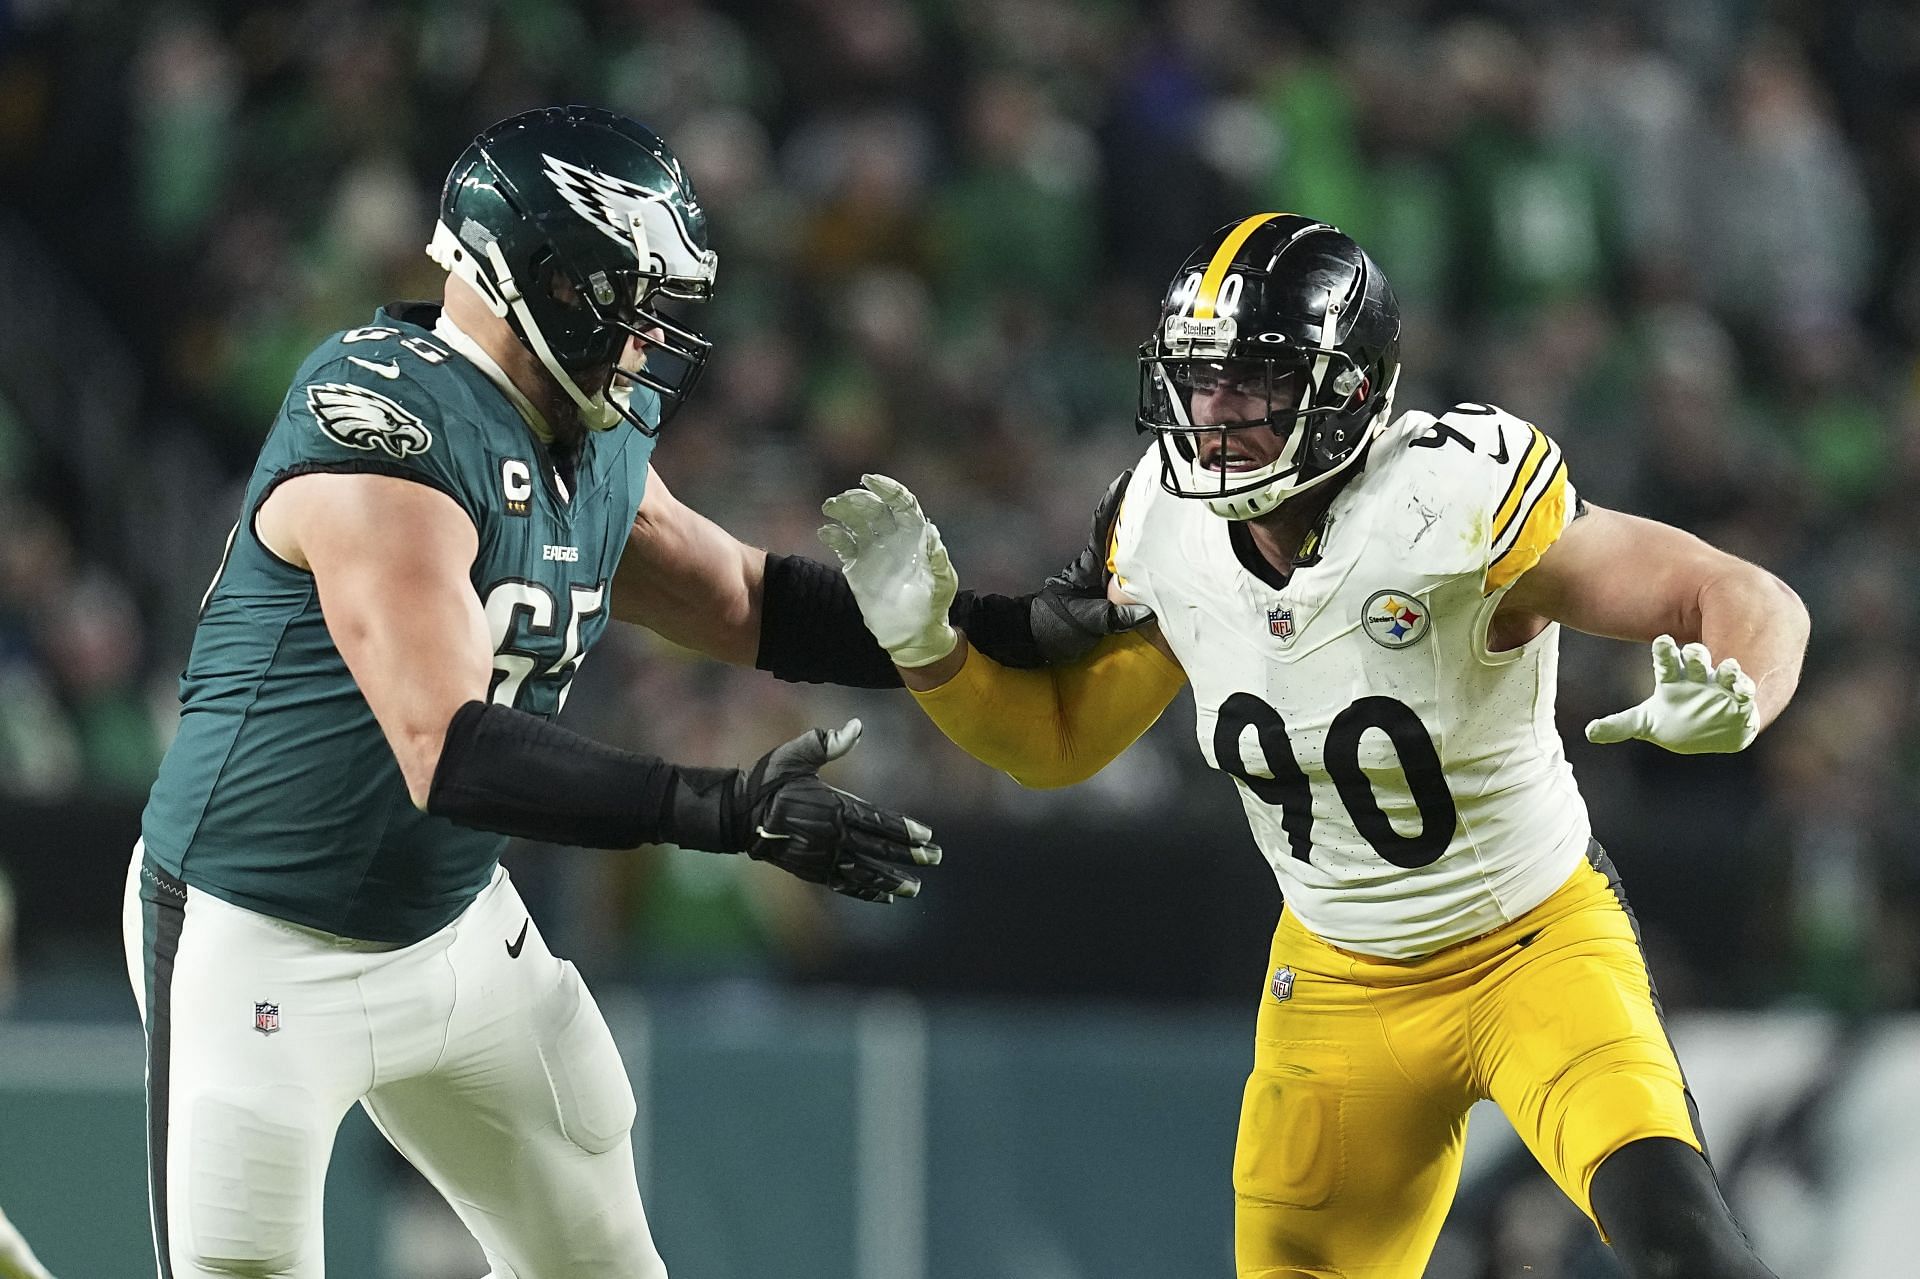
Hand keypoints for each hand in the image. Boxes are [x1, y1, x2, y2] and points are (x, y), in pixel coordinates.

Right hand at [739, 719, 939, 902]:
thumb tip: (857, 726)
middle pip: (877, 848)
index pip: (876, 821)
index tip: (927, 836)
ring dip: (891, 880)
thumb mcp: (796, 754)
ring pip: (864, 871)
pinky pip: (844, 884)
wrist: (737, 814)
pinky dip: (865, 891)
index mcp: (832, 807)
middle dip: (909, 855)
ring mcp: (822, 857)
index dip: (903, 830)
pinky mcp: (811, 871)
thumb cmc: (769, 780)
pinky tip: (884, 897)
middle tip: (936, 858)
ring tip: (915, 888)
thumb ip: (827, 742)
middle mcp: (831, 836)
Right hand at [818, 474, 958, 667]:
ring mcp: (873, 550)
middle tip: (843, 499)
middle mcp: (893, 537)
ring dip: (843, 510)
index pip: (901, 503)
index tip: (869, 480)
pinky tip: (826, 532)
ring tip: (830, 507)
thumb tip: (931, 532)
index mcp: (914, 535)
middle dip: (859, 498)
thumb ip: (937, 559)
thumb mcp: (942, 583)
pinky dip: (834, 535)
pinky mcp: (857, 565)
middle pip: (875, 508)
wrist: (912, 633)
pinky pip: (843, 544)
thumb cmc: (933, 606)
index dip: (887, 489)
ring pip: (856, 521)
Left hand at [1030, 467, 1155, 662]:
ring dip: (1145, 537)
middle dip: (1139, 512)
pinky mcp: (1109, 595)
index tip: (1127, 477)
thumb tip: (1147, 611)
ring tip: (1170, 521)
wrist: (1035, 642)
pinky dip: (1146, 565)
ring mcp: (1104, 579)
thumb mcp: (1085, 623)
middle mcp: (1098, 566)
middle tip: (1162, 491)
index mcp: (1089, 565)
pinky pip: (1132, 574)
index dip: (1114, 501)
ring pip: (1128, 552)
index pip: (1102, 525)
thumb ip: (1114, 617)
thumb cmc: (1053, 628)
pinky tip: (1163, 563)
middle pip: (1121, 533)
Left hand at [1586, 635, 1757, 754]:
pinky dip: (1746, 689)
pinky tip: (1745, 687)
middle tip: (1693, 650)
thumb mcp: (1647, 723)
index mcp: (1674, 679)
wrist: (1709, 732)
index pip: (1666, 661)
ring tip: (1728, 666)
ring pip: (1724, 672)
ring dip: (1727, 669)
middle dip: (1695, 654)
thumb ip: (1620, 725)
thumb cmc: (1677, 721)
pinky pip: (1745, 692)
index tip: (1662, 640)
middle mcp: (1698, 678)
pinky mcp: (1741, 701)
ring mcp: (1721, 687)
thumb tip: (1589, 732)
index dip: (1664, 651)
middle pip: (1696, 660)